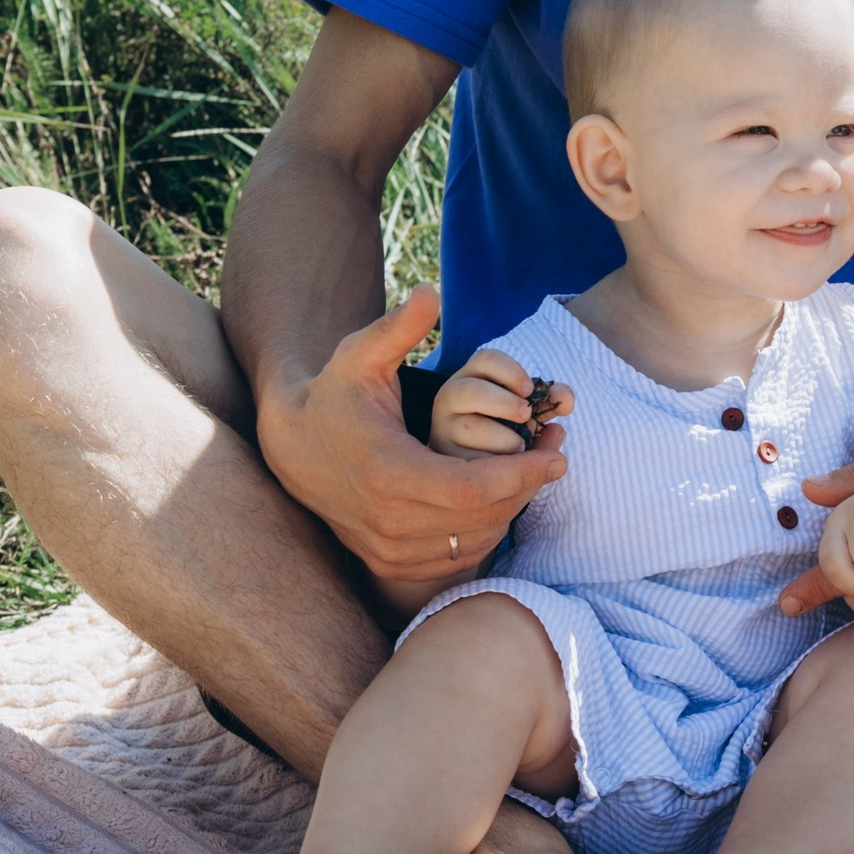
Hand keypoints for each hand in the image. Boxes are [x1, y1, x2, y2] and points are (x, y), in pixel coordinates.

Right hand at [256, 286, 564, 600]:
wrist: (293, 449)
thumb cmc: (335, 395)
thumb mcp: (360, 355)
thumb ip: (398, 326)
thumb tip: (430, 291)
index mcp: (388, 472)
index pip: (473, 487)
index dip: (522, 474)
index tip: (559, 453)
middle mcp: (388, 520)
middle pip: (482, 517)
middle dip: (528, 486)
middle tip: (559, 454)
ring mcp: (388, 549)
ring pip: (473, 539)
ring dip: (512, 508)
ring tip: (537, 471)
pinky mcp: (389, 563)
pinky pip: (455, 556)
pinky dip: (485, 530)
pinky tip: (501, 498)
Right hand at [431, 345, 573, 458]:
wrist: (478, 467)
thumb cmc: (507, 427)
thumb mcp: (529, 410)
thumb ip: (550, 401)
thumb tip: (566, 401)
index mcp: (473, 376)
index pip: (486, 359)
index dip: (511, 372)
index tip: (530, 390)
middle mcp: (451, 398)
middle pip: (470, 390)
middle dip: (505, 404)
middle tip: (526, 416)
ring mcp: (443, 428)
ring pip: (469, 428)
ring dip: (504, 438)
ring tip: (520, 446)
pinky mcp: (446, 458)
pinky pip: (470, 462)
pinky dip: (494, 465)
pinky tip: (505, 469)